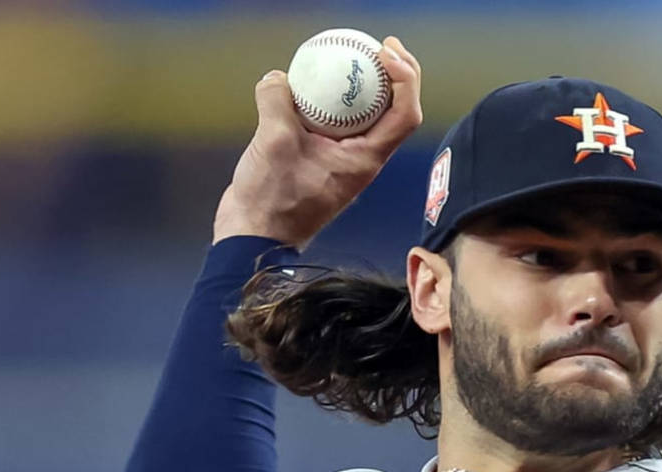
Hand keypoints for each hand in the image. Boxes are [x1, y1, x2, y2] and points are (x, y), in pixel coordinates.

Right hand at [212, 35, 423, 247]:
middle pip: (393, 111)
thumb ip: (279, 103)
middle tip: (380, 44)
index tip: (387, 52)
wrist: (254, 236)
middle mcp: (361, 158)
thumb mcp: (274, 143)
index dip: (406, 80)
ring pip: (363, 115)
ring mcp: (341, 158)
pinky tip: (306, 81)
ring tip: (350, 55)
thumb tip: (280, 77)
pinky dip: (328, 99)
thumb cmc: (271, 201)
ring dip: (363, 85)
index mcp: (365, 159)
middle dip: (395, 74)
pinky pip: (333, 121)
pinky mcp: (319, 157)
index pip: (404, 115)